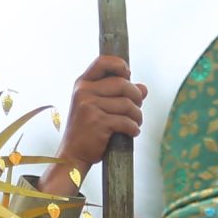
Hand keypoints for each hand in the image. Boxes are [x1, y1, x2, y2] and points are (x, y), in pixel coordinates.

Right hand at [48, 55, 147, 189]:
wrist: (73, 155)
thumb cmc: (88, 130)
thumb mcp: (99, 107)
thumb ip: (120, 95)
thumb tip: (143, 88)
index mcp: (82, 84)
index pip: (102, 62)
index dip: (120, 65)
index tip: (128, 76)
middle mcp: (83, 92)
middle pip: (122, 84)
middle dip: (136, 97)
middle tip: (136, 109)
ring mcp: (88, 106)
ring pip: (127, 104)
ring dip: (137, 116)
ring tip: (135, 123)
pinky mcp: (97, 122)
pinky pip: (126, 121)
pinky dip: (133, 128)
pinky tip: (132, 133)